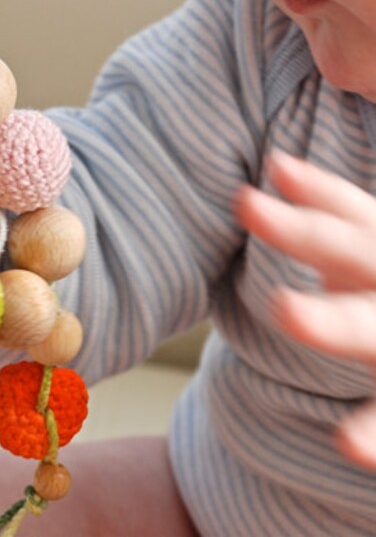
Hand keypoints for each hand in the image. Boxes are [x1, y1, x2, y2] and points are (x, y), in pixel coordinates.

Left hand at [235, 150, 375, 470]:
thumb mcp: (365, 263)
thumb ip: (335, 223)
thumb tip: (279, 165)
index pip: (354, 214)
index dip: (319, 190)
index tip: (275, 166)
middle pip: (360, 253)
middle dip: (306, 232)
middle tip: (244, 202)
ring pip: (372, 328)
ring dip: (333, 320)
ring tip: (283, 307)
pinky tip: (346, 441)